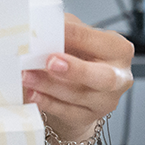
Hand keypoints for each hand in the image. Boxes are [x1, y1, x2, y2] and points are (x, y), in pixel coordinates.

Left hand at [22, 14, 133, 144]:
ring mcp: (105, 101)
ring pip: (79, 96)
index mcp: (117, 49)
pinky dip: (47, 102)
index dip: (71, 36)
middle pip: (104, 77)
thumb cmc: (76, 53)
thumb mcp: (74, 35)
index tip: (48, 33)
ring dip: (49, 85)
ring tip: (26, 76)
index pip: (96, 40)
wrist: (75, 83)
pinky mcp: (88, 116)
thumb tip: (39, 28)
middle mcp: (118, 77)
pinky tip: (32, 94)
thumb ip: (63, 31)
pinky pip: (66, 112)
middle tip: (50, 62)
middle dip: (76, 70)